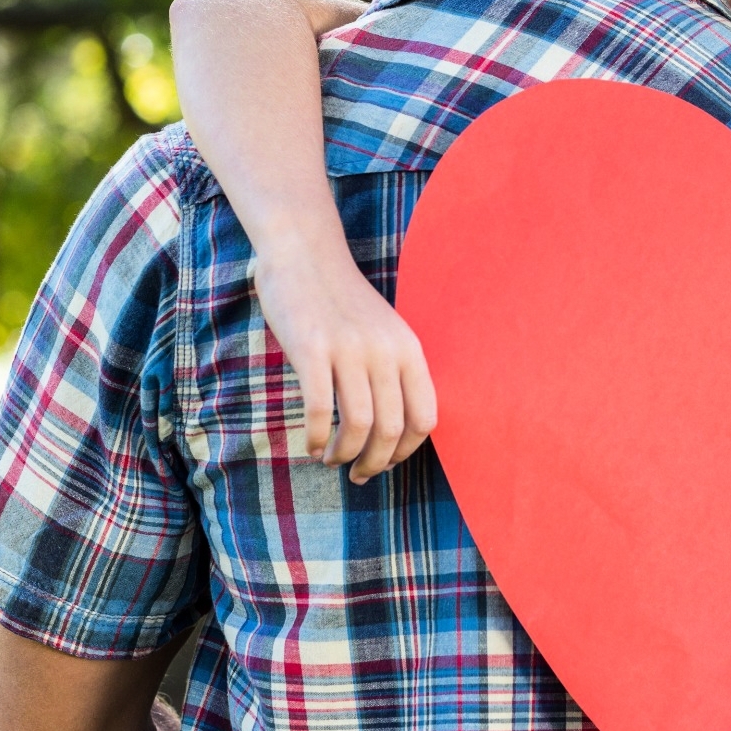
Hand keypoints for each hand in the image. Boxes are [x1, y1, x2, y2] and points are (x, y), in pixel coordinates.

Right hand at [252, 235, 435, 482]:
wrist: (305, 256)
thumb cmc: (342, 302)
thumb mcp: (384, 332)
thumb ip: (393, 372)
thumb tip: (392, 432)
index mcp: (408, 349)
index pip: (425, 418)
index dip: (406, 451)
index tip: (386, 463)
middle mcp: (385, 350)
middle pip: (391, 429)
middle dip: (375, 463)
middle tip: (358, 475)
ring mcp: (349, 349)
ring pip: (358, 425)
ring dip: (344, 455)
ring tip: (330, 460)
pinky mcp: (312, 349)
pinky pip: (319, 409)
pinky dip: (316, 437)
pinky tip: (311, 445)